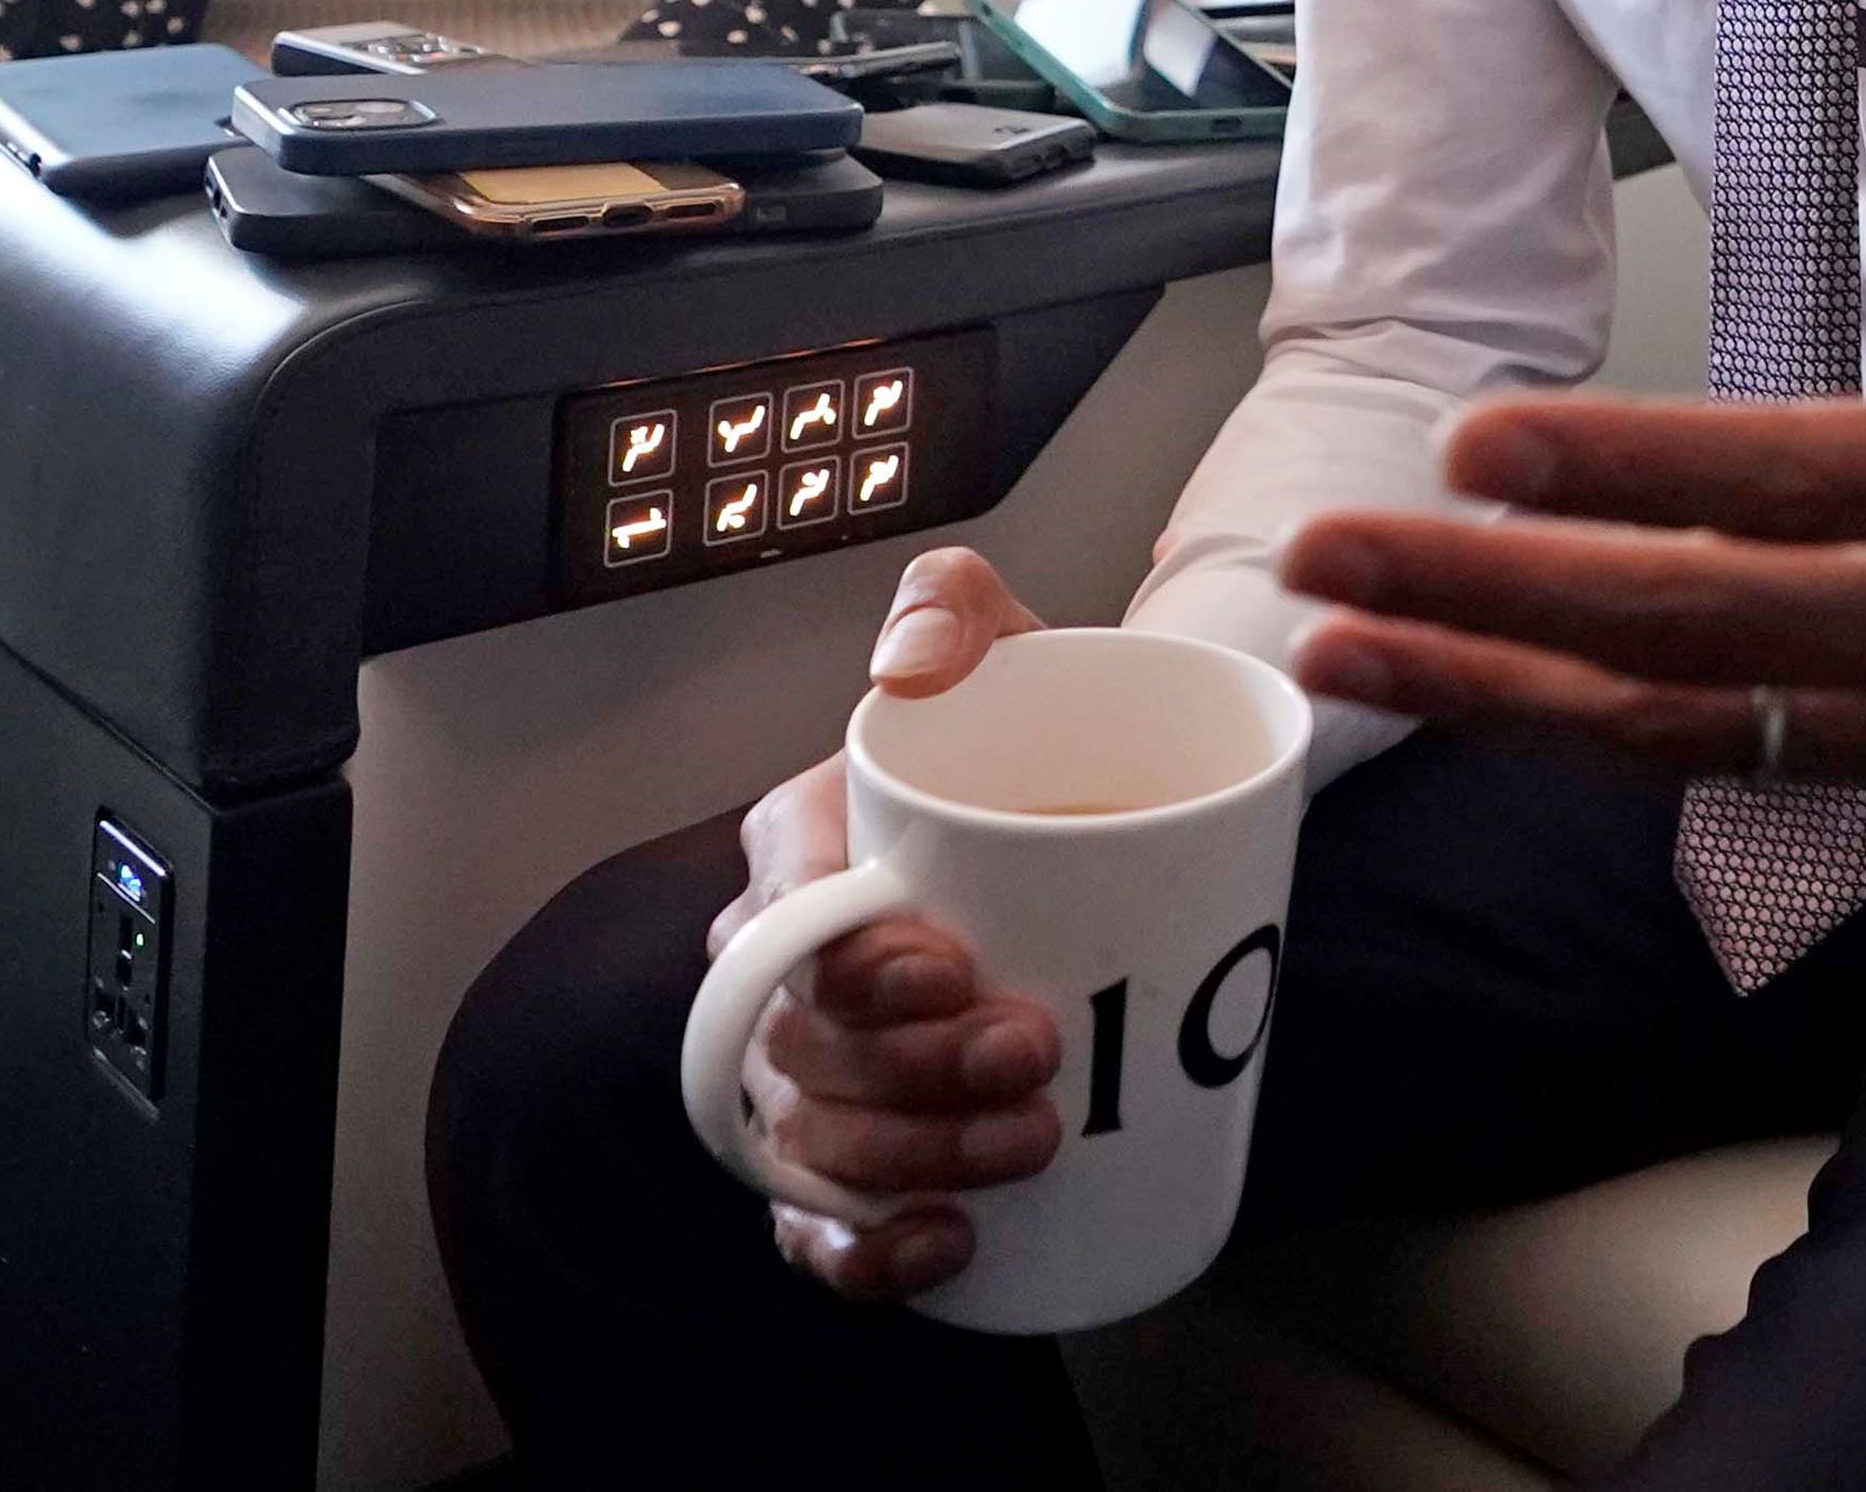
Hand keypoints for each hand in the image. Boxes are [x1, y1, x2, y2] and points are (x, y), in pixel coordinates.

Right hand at [719, 550, 1068, 1302]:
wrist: (1090, 817)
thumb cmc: (1026, 741)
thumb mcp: (1003, 647)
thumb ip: (952, 610)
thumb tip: (911, 665)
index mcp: (797, 846)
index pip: (787, 915)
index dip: (853, 961)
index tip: (952, 970)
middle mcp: (776, 965)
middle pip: (806, 1044)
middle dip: (913, 1070)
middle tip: (1037, 1053)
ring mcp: (801, 1068)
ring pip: (815, 1141)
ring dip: (914, 1158)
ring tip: (1035, 1141)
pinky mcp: (843, 1154)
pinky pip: (812, 1228)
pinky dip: (865, 1256)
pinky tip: (946, 1249)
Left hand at [1279, 0, 1865, 798]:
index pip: (1799, 480)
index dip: (1633, 469)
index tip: (1480, 441)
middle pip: (1692, 623)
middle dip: (1491, 591)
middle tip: (1327, 548)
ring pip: (1681, 721)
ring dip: (1497, 687)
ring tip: (1339, 644)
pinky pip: (1730, 765)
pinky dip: (1587, 739)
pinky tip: (1471, 699)